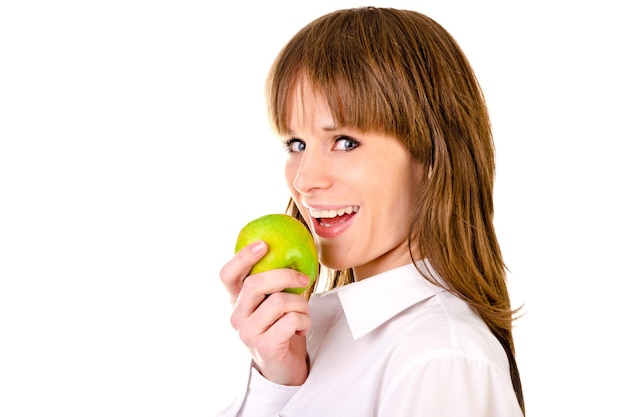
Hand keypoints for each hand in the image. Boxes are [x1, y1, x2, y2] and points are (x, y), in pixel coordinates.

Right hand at [219, 240, 311, 385]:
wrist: (285, 367)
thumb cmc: (280, 328)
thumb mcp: (272, 302)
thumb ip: (273, 282)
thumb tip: (290, 251)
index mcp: (236, 301)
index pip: (227, 275)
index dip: (242, 257)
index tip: (263, 244)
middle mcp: (236, 316)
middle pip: (255, 283)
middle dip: (285, 276)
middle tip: (303, 277)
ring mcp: (248, 333)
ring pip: (280, 301)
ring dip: (301, 304)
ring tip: (302, 314)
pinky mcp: (264, 346)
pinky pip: (292, 319)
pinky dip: (305, 321)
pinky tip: (301, 329)